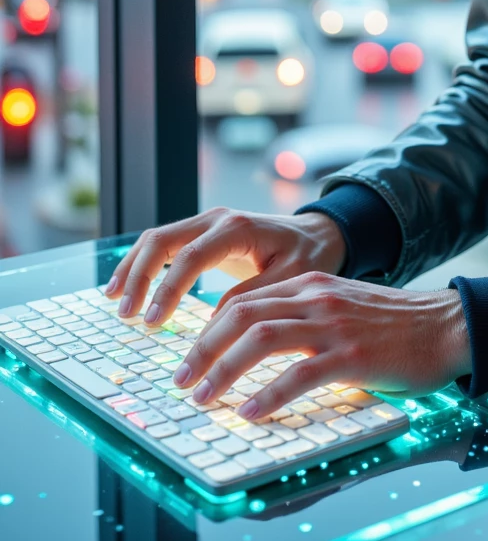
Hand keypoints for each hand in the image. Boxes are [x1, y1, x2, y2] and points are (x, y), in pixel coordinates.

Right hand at [104, 207, 346, 324]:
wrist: (317, 233)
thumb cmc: (308, 256)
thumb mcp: (291, 278)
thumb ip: (254, 295)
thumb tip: (214, 321)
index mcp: (237, 228)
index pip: (191, 256)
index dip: (168, 289)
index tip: (152, 322)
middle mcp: (216, 218)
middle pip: (162, 239)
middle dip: (139, 276)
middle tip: (127, 315)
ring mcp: (207, 222)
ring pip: (157, 238)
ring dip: (133, 268)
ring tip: (116, 302)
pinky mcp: (203, 232)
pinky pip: (165, 243)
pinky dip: (142, 263)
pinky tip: (127, 287)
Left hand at [172, 272, 471, 416]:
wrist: (446, 325)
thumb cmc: (394, 324)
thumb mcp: (343, 306)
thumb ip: (305, 316)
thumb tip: (261, 345)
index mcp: (310, 284)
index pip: (243, 299)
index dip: (208, 329)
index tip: (189, 357)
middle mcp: (316, 298)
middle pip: (241, 314)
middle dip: (202, 349)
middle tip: (181, 380)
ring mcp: (333, 325)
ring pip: (260, 339)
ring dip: (223, 370)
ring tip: (203, 397)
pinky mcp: (351, 356)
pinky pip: (298, 375)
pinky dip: (268, 395)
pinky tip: (250, 412)